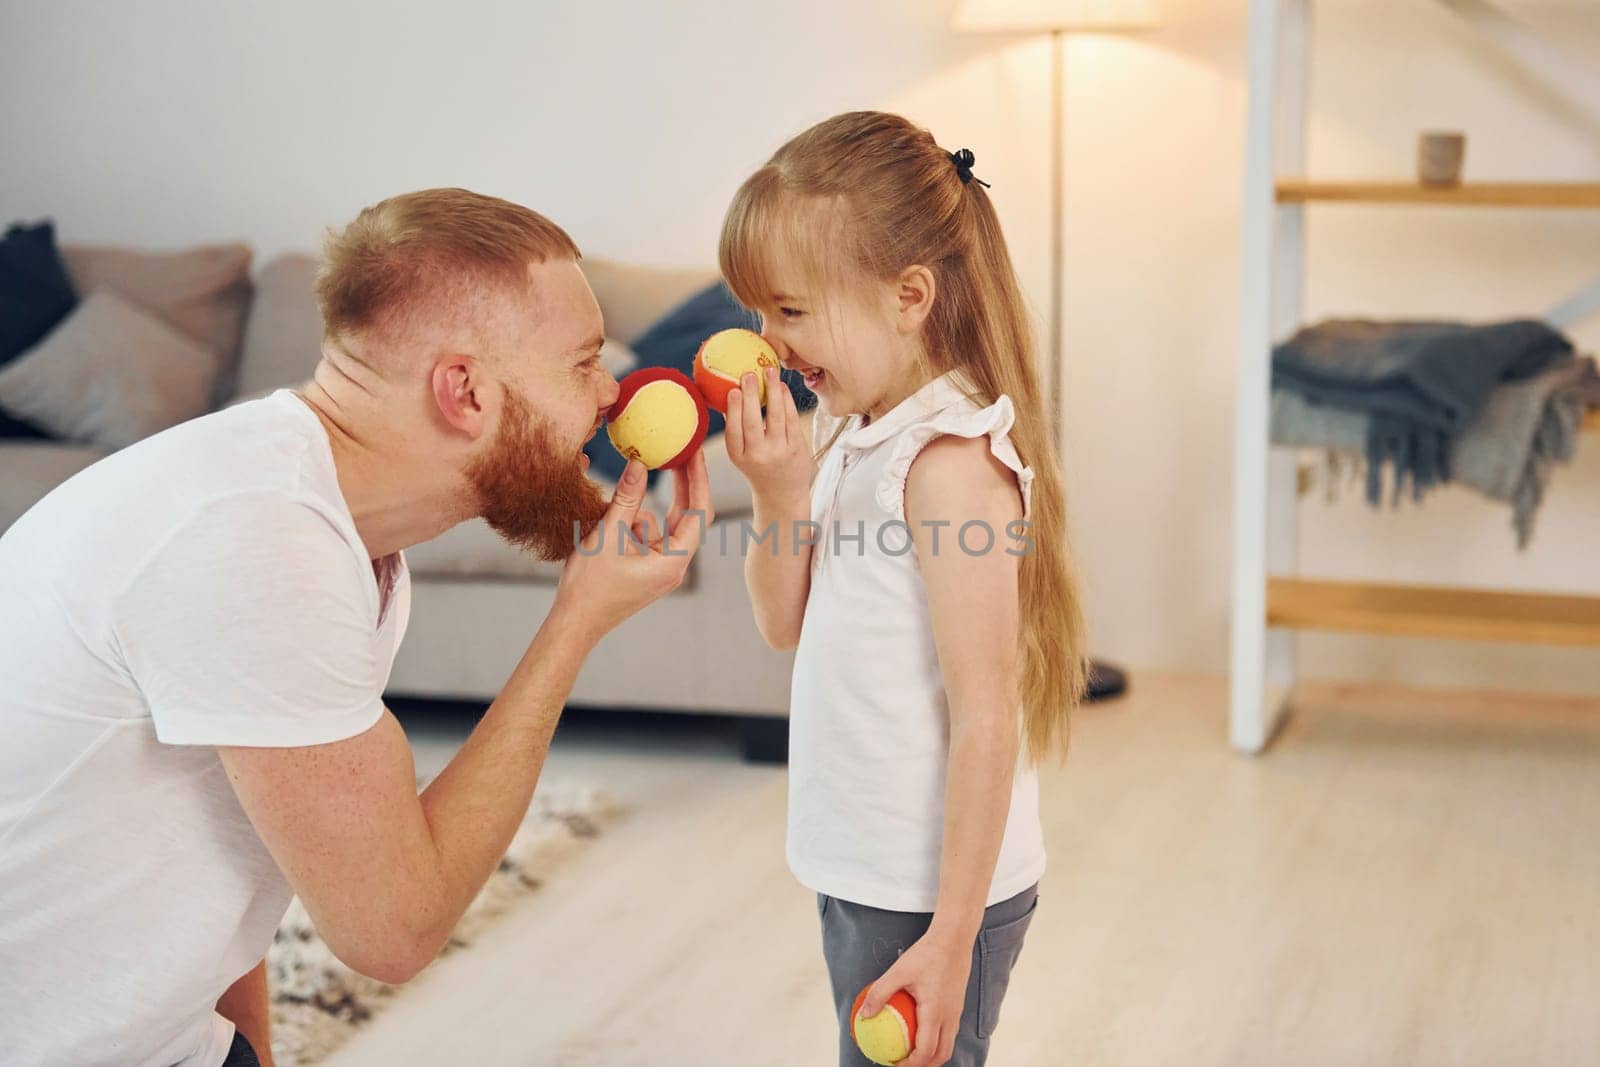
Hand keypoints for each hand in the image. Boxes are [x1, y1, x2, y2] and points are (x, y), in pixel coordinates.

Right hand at [551, 452, 713, 641]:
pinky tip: (609, 526)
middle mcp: (674, 565)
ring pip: (662, 525)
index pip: (699, 513)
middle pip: (687, 516)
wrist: (574, 622)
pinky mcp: (647, 567)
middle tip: (677, 452)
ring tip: (619, 506)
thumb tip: (639, 464)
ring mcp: (662, 567)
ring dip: (643, 509)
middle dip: (681, 485)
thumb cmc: (590, 587)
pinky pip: (648, 535)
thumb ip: (626, 498)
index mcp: (674, 561)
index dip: (698, 479)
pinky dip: (632, 524)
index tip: (694, 453)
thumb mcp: (608, 535)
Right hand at [724, 367, 810, 504]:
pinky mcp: (797, 448)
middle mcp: (759, 456)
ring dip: (773, 391)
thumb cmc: (758, 467)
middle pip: (753, 423)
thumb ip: (736, 431)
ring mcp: (780, 452)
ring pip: (776, 417)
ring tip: (770, 371)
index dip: (733, 410)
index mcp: (739, 457)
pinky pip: (792, 420)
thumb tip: (729, 394)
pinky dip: (787, 401)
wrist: (782, 493)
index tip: (732, 390)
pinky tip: (782, 387)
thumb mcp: (741, 455)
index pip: (733, 432)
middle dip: (751, 396)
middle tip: (749, 374)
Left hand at [857, 927, 972, 1066]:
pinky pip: (949, 1030)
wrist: (954, 939)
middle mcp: (950, 1016)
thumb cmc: (926, 953)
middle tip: (904, 1064)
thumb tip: (864, 1015)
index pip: (927, 1050)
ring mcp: (957, 1012)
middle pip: (942, 1054)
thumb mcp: (898, 971)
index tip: (895, 1063)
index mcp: (936, 1012)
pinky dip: (936, 1038)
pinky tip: (920, 1028)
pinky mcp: (958, 1004)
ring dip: (932, 1054)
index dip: (912, 1064)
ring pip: (948, 1043)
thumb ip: (880, 993)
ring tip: (912, 1052)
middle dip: (925, 1065)